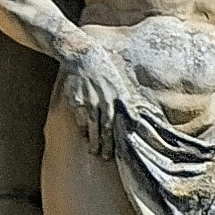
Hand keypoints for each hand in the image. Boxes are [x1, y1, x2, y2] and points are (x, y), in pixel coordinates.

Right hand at [58, 36, 139, 155]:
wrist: (84, 57)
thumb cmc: (105, 72)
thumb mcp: (120, 85)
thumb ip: (127, 103)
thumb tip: (138, 119)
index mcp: (118, 98)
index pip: (120, 123)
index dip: (120, 139)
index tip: (121, 150)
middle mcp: (104, 101)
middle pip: (106, 128)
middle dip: (106, 145)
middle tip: (106, 157)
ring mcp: (89, 101)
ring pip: (92, 126)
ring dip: (93, 140)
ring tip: (94, 151)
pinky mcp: (76, 100)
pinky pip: (80, 118)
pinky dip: (83, 129)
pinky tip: (84, 136)